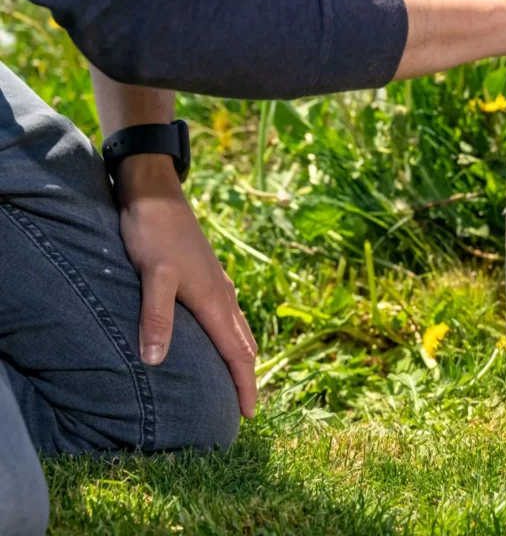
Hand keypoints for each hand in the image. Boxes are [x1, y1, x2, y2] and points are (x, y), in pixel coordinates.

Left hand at [116, 155, 257, 418]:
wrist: (155, 194)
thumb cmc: (153, 234)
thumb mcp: (152, 277)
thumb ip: (156, 318)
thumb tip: (155, 361)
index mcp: (214, 301)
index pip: (237, 354)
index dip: (244, 386)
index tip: (249, 416)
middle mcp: (222, 295)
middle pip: (245, 345)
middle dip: (247, 377)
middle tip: (244, 406)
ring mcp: (217, 284)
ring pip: (238, 328)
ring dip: (241, 355)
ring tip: (238, 377)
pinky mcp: (207, 275)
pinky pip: (228, 314)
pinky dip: (231, 334)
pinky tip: (218, 332)